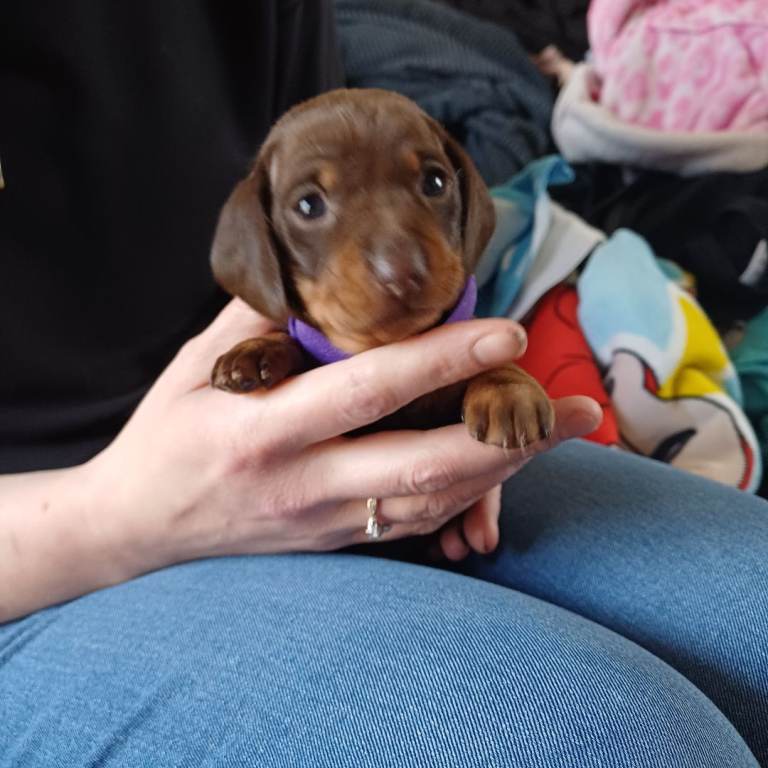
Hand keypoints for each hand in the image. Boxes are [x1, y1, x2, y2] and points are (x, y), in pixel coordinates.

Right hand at [87, 299, 599, 577]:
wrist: (135, 530)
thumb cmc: (164, 439)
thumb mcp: (195, 369)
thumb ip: (261, 325)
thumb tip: (322, 282)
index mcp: (264, 431)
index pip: (368, 390)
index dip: (442, 359)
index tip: (507, 332)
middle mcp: (302, 484)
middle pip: (424, 464)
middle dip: (508, 437)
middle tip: (575, 407)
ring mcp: (323, 522)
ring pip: (433, 501)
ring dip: (502, 468)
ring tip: (559, 432)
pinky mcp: (334, 542)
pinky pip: (414, 521)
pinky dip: (466, 491)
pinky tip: (502, 464)